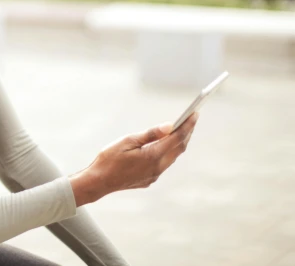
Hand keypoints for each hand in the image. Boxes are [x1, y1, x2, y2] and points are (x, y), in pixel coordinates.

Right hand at [69, 113, 197, 204]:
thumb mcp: (128, 141)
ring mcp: (155, 175)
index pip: (177, 138)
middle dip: (187, 133)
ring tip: (182, 129)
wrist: (99, 181)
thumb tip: (170, 126)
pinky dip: (169, 151)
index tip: (195, 113)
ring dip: (179, 143)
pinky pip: (165, 163)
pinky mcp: (150, 179)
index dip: (187, 125)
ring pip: (173, 157)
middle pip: (179, 148)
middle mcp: (158, 167)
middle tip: (192, 118)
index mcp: (153, 156)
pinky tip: (165, 145)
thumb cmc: (110, 158)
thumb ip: (150, 134)